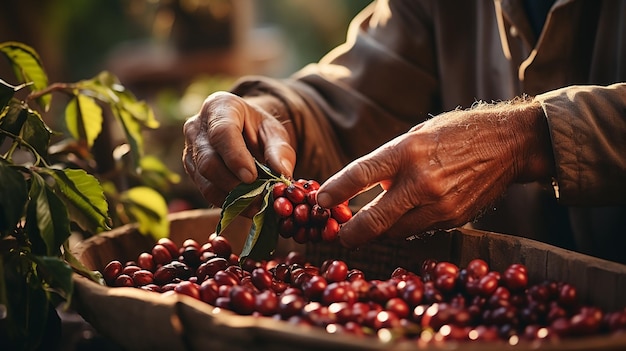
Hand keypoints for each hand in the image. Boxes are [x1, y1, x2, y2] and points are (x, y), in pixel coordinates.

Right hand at [183, 91, 295, 209]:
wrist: (244, 132)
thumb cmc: (259, 129)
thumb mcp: (275, 132)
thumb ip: (280, 151)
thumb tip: (282, 174)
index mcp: (219, 107)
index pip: (222, 132)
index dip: (235, 157)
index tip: (251, 177)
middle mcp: (197, 127)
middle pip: (208, 161)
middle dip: (234, 183)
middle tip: (259, 198)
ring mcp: (190, 150)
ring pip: (205, 180)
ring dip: (232, 197)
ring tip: (257, 206)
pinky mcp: (192, 171)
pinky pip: (206, 191)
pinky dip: (227, 203)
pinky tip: (247, 208)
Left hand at [316, 99, 553, 247]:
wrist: (507, 145)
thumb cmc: (455, 134)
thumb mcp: (415, 136)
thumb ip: (387, 163)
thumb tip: (358, 189)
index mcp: (407, 150)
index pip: (360, 174)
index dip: (335, 191)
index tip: (319, 202)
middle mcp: (422, 181)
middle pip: (374, 220)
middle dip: (350, 233)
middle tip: (338, 235)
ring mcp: (439, 205)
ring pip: (394, 231)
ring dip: (377, 231)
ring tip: (366, 225)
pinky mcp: (453, 220)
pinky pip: (417, 230)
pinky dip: (403, 226)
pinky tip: (402, 216)